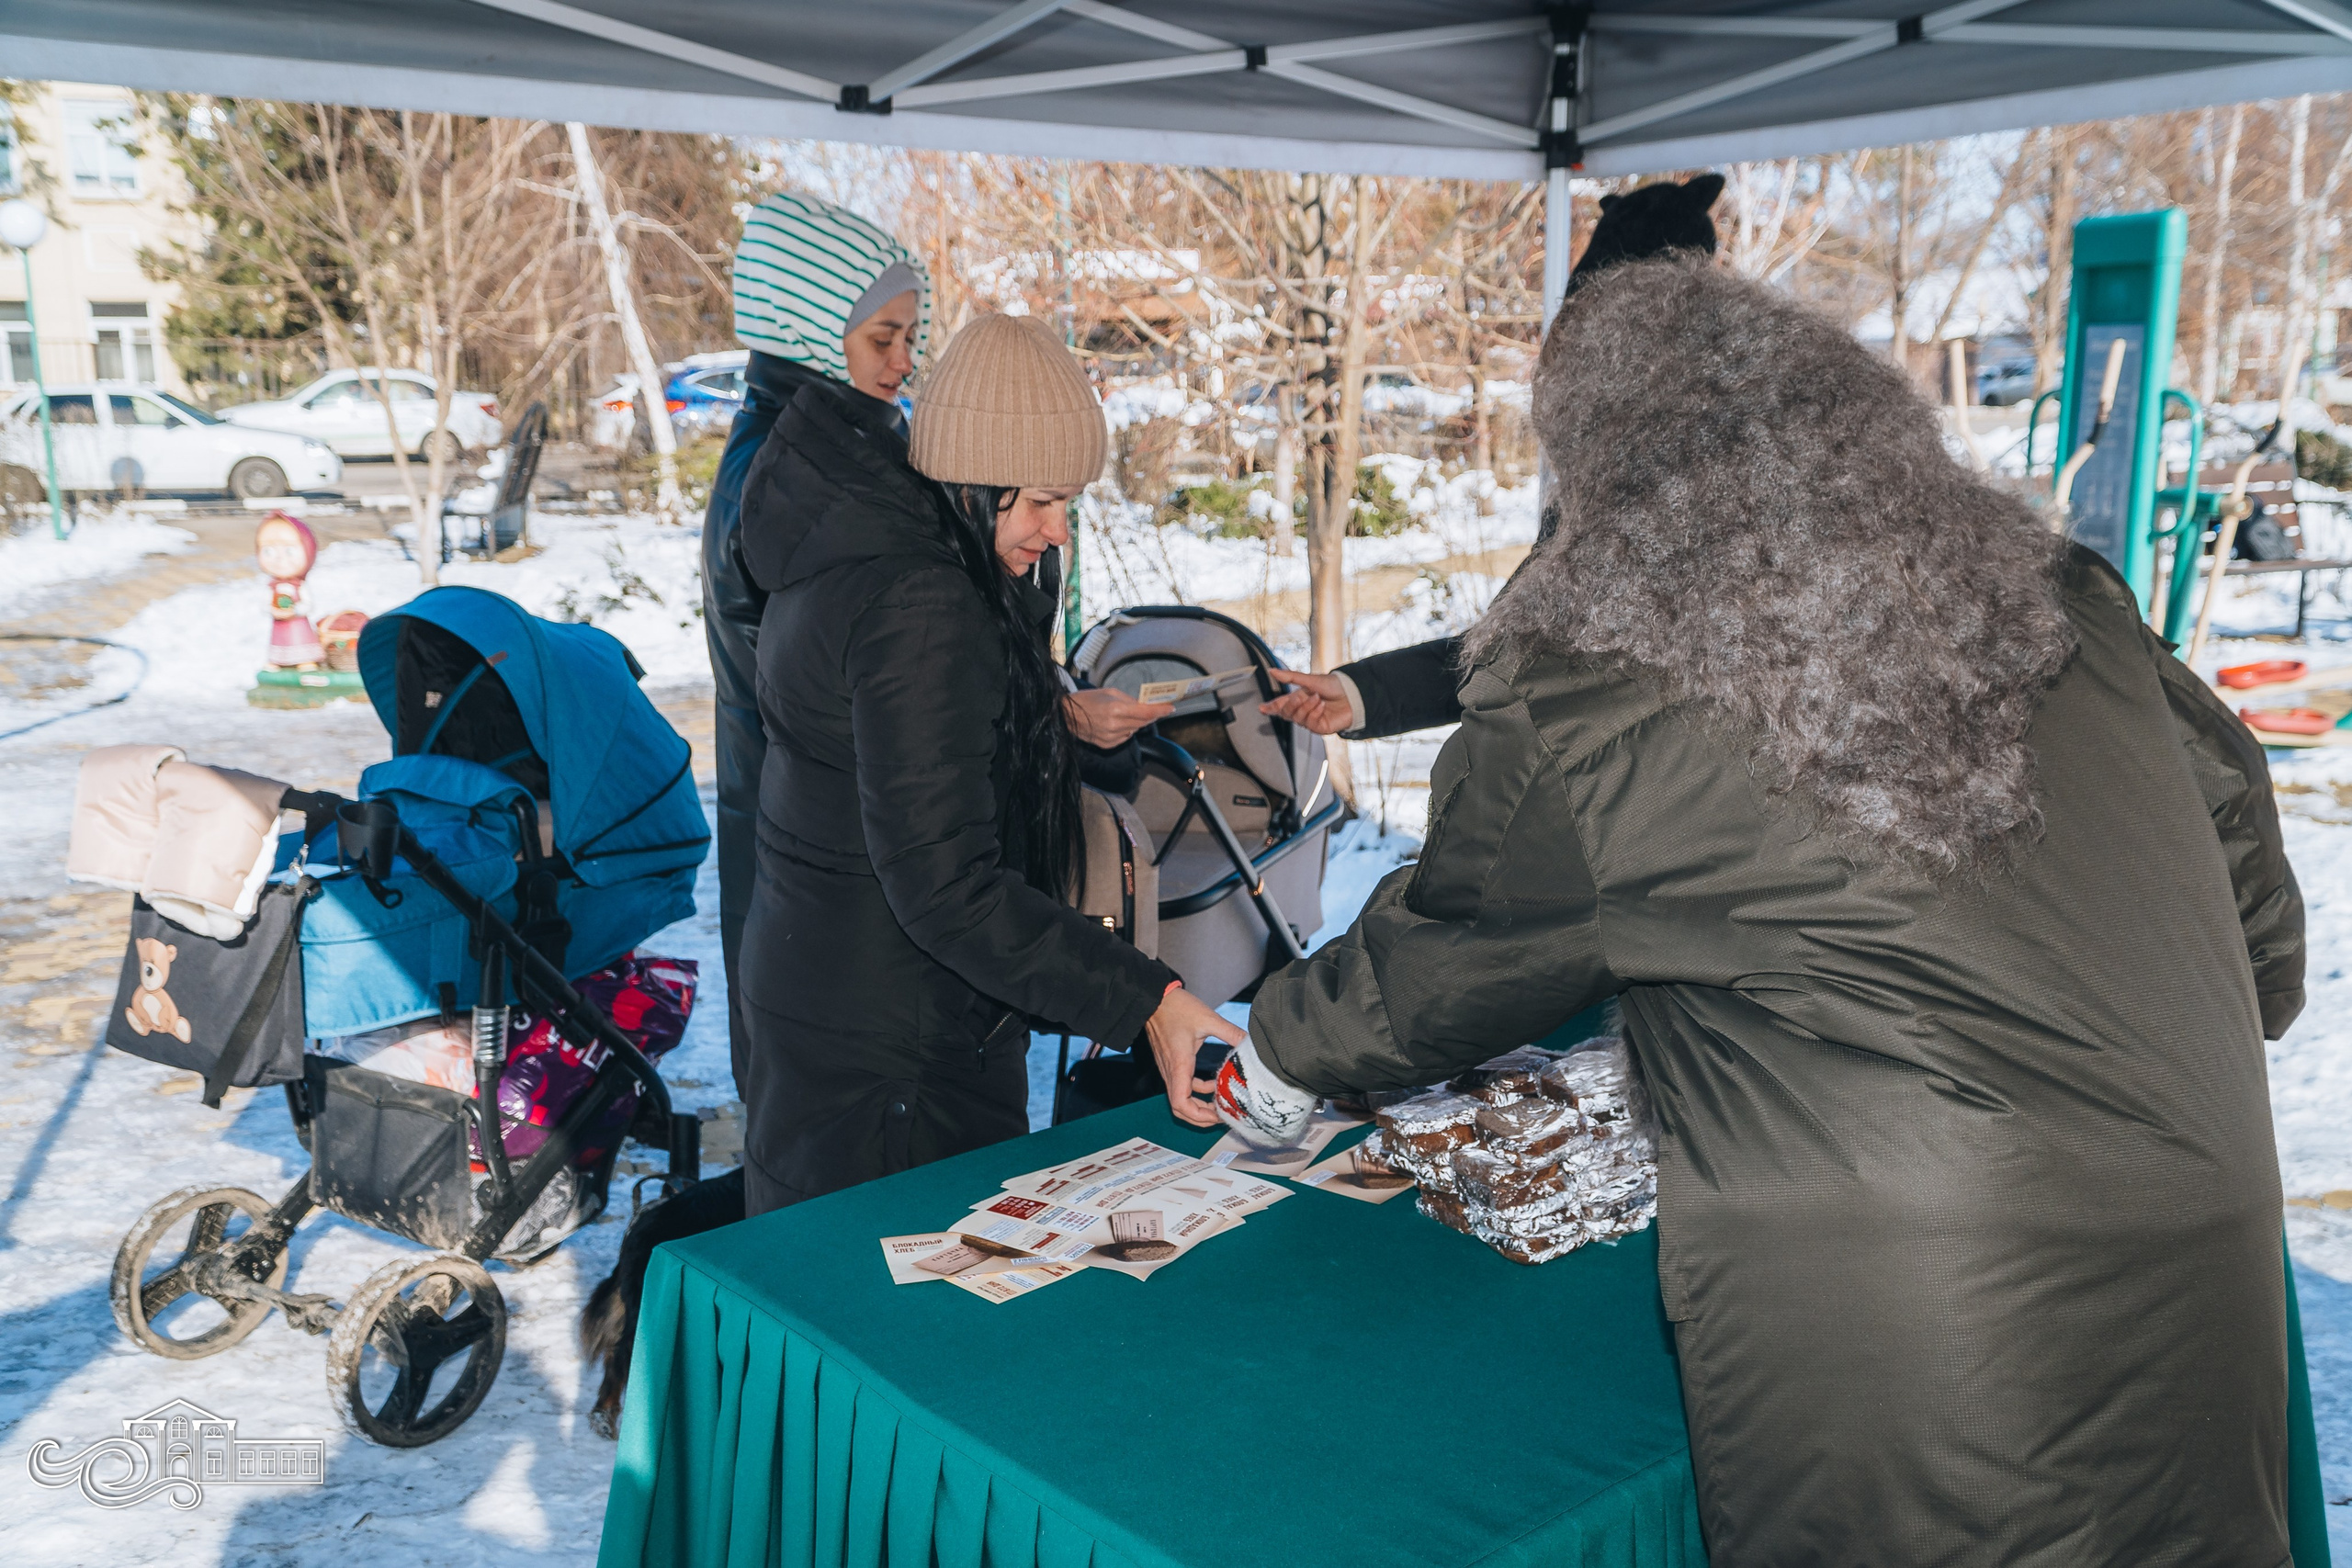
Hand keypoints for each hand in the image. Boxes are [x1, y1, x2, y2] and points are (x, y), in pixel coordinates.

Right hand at [1063, 687, 1173, 747]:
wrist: (1066, 715)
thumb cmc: (1087, 700)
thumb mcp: (1110, 692)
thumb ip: (1130, 700)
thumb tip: (1145, 706)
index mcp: (1115, 709)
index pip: (1146, 712)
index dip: (1161, 710)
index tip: (1171, 708)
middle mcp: (1114, 725)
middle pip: (1143, 722)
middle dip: (1151, 715)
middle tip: (1157, 708)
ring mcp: (1110, 737)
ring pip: (1134, 730)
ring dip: (1137, 722)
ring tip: (1129, 713)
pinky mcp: (1107, 744)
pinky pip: (1125, 737)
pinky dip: (1126, 730)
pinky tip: (1118, 723)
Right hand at [1145, 986, 1240, 1127]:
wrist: (1154, 998)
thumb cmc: (1176, 1008)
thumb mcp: (1208, 1018)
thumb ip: (1231, 1033)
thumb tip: (1250, 1043)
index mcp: (1179, 1065)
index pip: (1181, 1104)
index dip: (1199, 1116)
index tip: (1218, 1115)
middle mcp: (1171, 1072)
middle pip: (1180, 1109)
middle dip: (1201, 1118)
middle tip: (1223, 1116)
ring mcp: (1169, 1069)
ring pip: (1181, 1099)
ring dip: (1200, 1106)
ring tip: (1221, 1105)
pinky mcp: (1171, 1064)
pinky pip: (1182, 1087)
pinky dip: (1197, 1091)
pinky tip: (1212, 1084)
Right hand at [1259, 669, 1354, 734]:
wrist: (1352, 694)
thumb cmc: (1333, 686)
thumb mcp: (1310, 679)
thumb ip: (1290, 677)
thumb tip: (1272, 671)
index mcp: (1299, 699)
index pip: (1281, 706)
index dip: (1271, 708)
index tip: (1261, 708)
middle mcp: (1303, 711)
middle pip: (1286, 713)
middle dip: (1291, 705)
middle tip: (1300, 696)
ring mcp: (1311, 721)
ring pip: (1297, 718)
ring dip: (1306, 707)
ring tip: (1317, 698)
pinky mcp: (1320, 728)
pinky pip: (1310, 723)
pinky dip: (1314, 713)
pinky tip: (1322, 706)